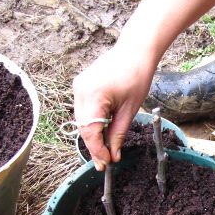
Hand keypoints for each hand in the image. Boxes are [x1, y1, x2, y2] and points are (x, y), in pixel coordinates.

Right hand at [73, 44, 155, 169]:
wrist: (135, 51)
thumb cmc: (137, 76)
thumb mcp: (130, 110)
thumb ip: (118, 134)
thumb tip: (113, 155)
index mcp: (94, 96)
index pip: (90, 131)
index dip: (97, 150)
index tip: (105, 164)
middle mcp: (80, 91)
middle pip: (83, 127)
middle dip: (94, 146)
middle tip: (104, 163)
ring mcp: (78, 87)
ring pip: (81, 120)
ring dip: (92, 136)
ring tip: (103, 151)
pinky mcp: (80, 85)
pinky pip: (83, 110)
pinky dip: (91, 122)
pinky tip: (100, 133)